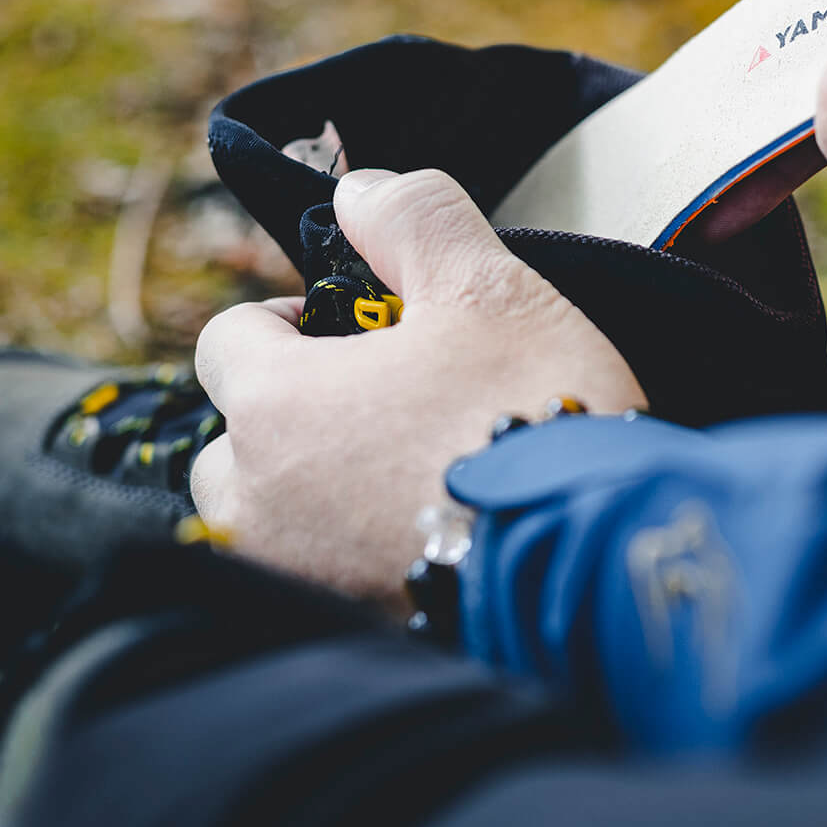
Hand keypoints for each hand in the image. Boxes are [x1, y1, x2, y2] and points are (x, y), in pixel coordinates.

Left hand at [191, 168, 645, 609]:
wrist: (599, 557)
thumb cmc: (537, 408)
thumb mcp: (489, 285)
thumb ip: (416, 219)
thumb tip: (359, 188)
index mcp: (278, 406)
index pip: (227, 341)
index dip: (285, 319)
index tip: (350, 325)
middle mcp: (260, 504)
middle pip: (236, 439)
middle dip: (293, 413)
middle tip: (387, 402)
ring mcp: (297, 581)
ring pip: (267, 521)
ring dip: (312, 492)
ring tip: (402, 477)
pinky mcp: (347, 638)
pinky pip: (317, 582)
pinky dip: (350, 557)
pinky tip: (428, 536)